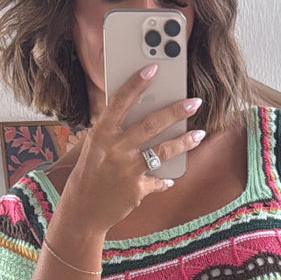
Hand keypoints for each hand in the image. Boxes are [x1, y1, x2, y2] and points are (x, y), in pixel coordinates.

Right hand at [57, 65, 203, 233]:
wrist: (81, 211)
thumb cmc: (88, 175)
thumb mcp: (93, 148)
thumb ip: (113, 133)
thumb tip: (140, 115)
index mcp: (101, 134)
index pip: (120, 102)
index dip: (136, 84)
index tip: (153, 68)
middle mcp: (115, 149)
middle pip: (151, 124)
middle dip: (175, 111)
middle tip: (194, 102)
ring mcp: (127, 170)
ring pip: (163, 151)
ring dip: (184, 141)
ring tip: (199, 133)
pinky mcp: (137, 190)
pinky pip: (158, 180)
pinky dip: (164, 179)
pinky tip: (170, 178)